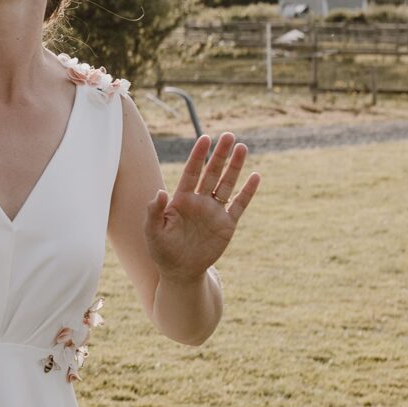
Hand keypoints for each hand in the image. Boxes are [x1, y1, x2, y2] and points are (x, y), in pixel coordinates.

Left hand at [144, 133, 257, 280]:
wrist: (180, 271)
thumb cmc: (161, 250)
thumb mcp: (152, 231)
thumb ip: (154, 211)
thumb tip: (160, 192)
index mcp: (180, 200)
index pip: (191, 172)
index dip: (198, 155)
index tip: (205, 138)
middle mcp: (199, 201)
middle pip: (211, 173)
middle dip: (219, 155)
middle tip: (228, 135)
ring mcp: (214, 211)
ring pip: (226, 184)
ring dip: (235, 167)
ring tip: (242, 147)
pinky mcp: (227, 224)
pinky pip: (239, 204)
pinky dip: (248, 192)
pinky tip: (256, 176)